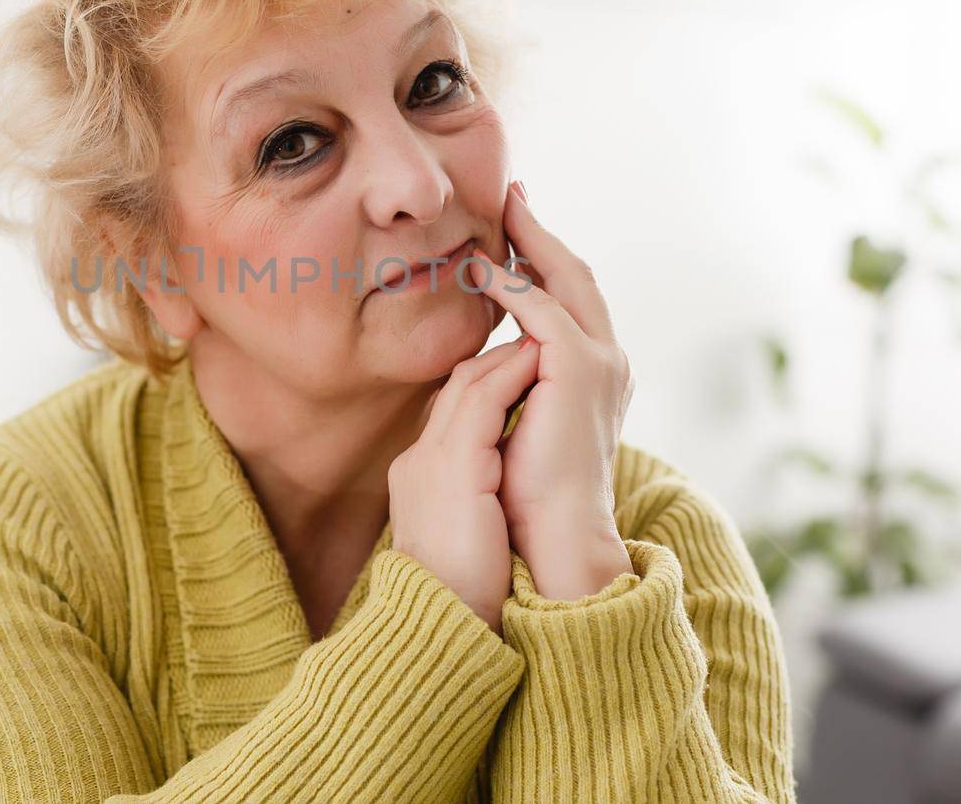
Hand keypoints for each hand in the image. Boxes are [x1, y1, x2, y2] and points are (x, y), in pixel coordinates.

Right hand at [389, 334, 539, 632]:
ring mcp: (431, 460)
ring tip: (542, 337)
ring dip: (508, 357)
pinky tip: (538, 361)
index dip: (486, 383)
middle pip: (455, 387)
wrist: (442, 626)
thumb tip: (500, 488)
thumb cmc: (461, 594)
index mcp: (419, 478)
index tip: (521, 364)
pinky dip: (512, 375)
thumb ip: (473, 500)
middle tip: (534, 334)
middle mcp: (418, 460)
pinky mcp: (454, 467)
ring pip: (468, 383)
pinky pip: (483, 402)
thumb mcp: (462, 534)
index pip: (451, 412)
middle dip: (496, 358)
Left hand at [468, 180, 635, 600]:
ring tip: (498, 213)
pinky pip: (543, 311)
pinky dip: (514, 285)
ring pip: (565, 282)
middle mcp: (608, 361)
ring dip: (530, 243)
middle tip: (512, 194)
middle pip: (575, 277)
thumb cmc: (529, 493)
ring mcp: (601, 363)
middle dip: (542, 233)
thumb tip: (490, 366)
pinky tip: (482, 269)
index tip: (514, 228)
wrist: (553, 537)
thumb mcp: (522, 423)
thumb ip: (517, 386)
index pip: (572, 300)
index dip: (544, 260)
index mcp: (598, 373)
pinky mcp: (579, 371)